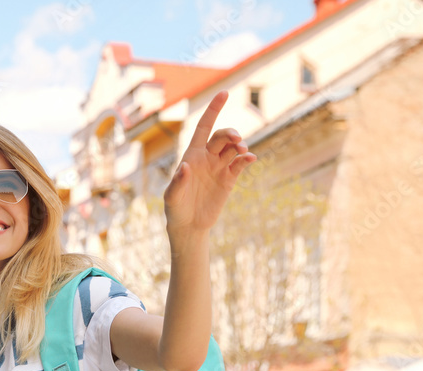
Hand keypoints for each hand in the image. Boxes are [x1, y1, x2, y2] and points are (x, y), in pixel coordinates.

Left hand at [163, 90, 255, 236]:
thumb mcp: (172, 197)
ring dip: (240, 145)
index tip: (224, 93)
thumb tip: (185, 166)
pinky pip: (240, 164)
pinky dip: (247, 159)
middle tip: (235, 140)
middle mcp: (207, 158)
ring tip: (242, 151)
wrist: (189, 226)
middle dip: (230, 133)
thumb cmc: (175, 209)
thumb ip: (177, 182)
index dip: (213, 110)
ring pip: (233, 148)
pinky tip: (250, 159)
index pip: (204, 127)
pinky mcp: (229, 180)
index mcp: (192, 155)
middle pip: (222, 136)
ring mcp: (219, 168)